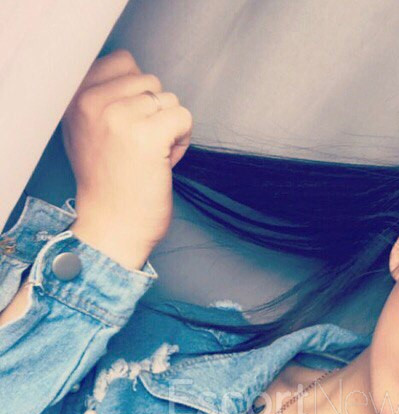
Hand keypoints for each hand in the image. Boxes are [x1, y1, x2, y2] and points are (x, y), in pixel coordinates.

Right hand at [61, 49, 192, 268]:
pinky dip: (183, 140)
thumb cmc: (107, 186)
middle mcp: (93, 102)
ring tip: (152, 157)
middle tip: (142, 147)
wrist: (111, 228)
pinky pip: (183, 117)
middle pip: (150, 81)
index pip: (124, 61)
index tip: (129, 127)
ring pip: (169, 99)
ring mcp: (120, 117)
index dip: (138, 94)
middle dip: (155, 113)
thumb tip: (136, 79)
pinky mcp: (147, 136)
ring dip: (169, 128)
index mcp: (76, 97)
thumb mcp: (86, 132)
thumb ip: (101, 100)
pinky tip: (167, 162)